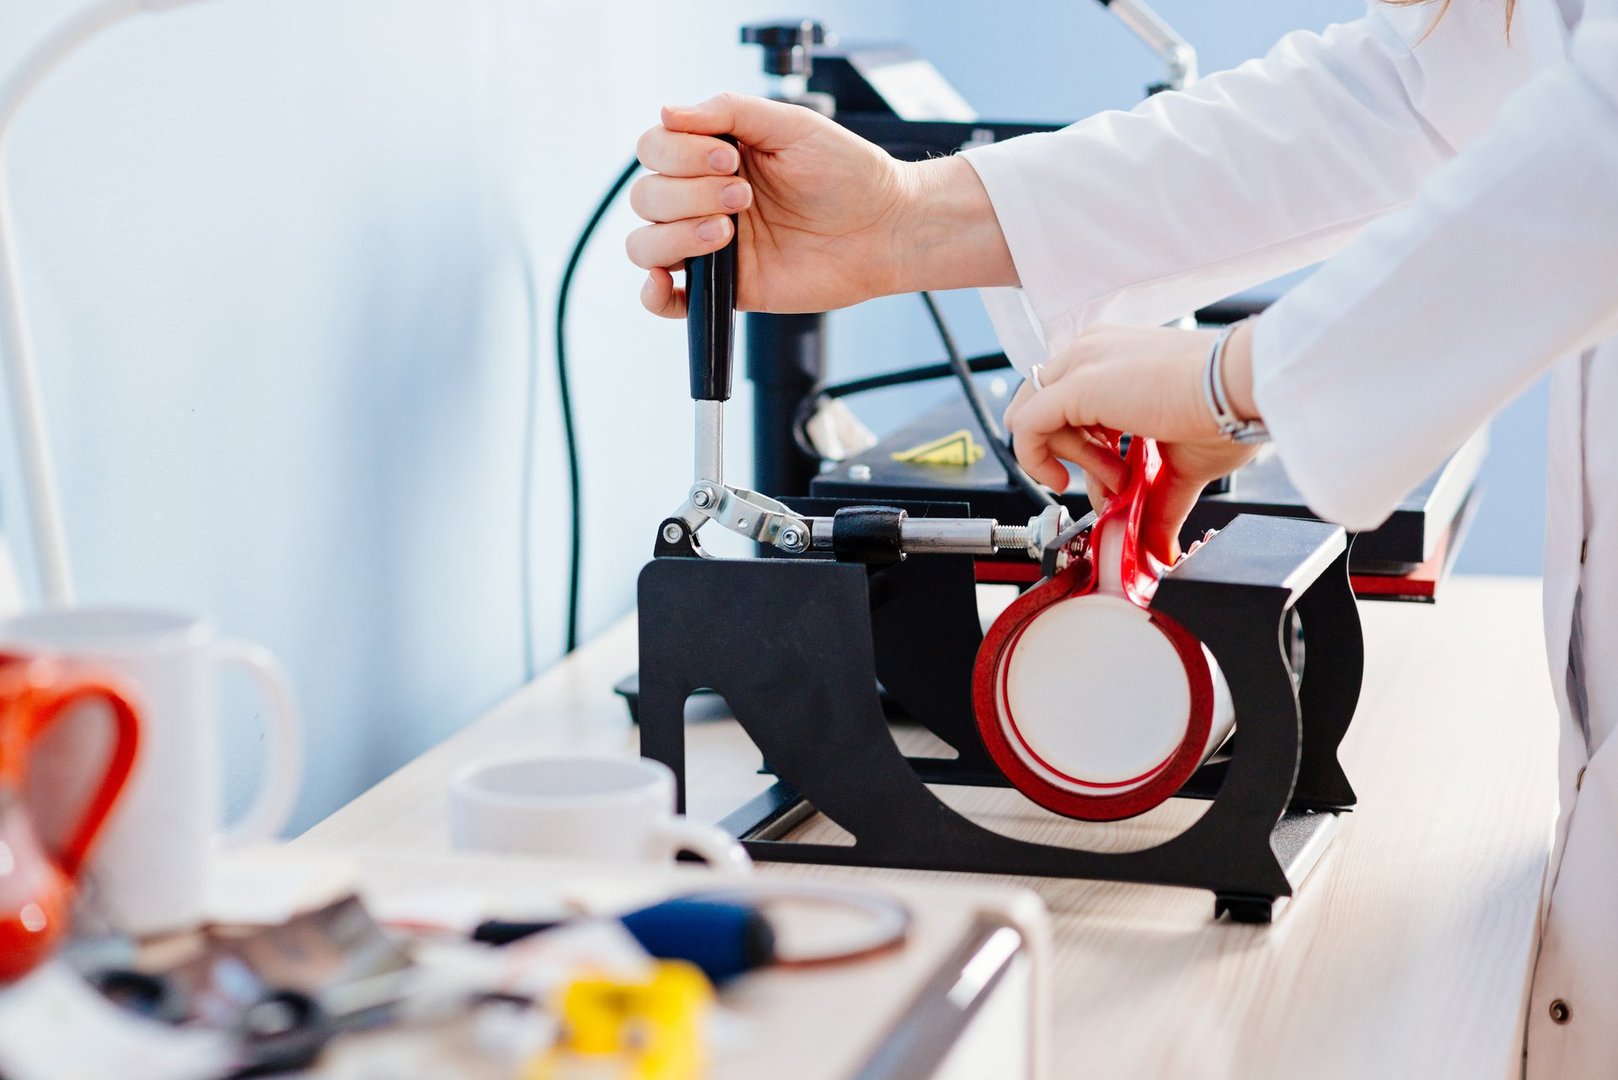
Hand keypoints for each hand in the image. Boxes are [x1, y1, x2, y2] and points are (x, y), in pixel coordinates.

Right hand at [628, 93, 1014, 316]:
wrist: (885, 227)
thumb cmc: (847, 173)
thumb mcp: (791, 124)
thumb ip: (729, 111)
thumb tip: (668, 111)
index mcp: (713, 156)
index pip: (654, 149)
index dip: (678, 154)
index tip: (727, 158)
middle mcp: (704, 199)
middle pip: (646, 196)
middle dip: (688, 193)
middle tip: (745, 195)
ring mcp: (711, 245)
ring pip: (646, 244)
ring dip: (676, 236)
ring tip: (728, 230)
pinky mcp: (726, 288)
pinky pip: (667, 300)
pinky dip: (654, 294)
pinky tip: (668, 282)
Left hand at [1003, 322, 1262, 561]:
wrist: (1242, 388)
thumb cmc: (1227, 411)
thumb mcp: (1179, 461)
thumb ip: (1156, 501)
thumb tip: (1159, 548)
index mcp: (1112, 356)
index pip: (1065, 401)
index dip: (1082, 447)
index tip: (1112, 476)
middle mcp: (1091, 350)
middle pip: (1042, 406)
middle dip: (1068, 452)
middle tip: (1111, 481)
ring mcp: (1081, 362)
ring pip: (1033, 415)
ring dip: (1068, 461)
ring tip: (1115, 479)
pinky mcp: (1076, 384)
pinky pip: (1026, 425)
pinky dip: (1037, 460)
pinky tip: (1064, 480)